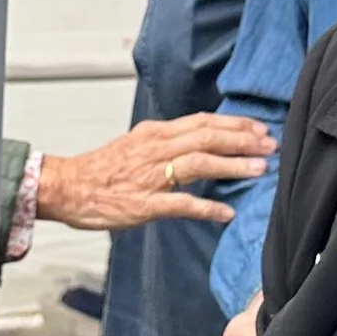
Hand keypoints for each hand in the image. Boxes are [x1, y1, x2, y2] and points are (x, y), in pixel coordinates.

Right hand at [35, 113, 273, 232]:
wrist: (66, 187)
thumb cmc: (100, 170)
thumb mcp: (135, 144)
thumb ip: (166, 143)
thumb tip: (197, 142)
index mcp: (155, 134)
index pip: (202, 122)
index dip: (234, 123)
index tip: (259, 127)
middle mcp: (156, 148)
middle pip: (207, 137)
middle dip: (243, 140)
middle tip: (271, 145)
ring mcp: (150, 176)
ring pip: (200, 163)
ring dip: (233, 165)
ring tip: (260, 169)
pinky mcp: (144, 203)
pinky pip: (181, 204)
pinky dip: (206, 208)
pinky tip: (227, 213)